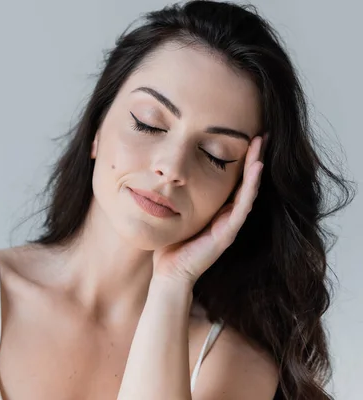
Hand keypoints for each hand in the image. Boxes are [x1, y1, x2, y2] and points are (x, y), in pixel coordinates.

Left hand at [152, 134, 267, 284]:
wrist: (170, 274)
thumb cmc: (171, 245)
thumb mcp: (176, 213)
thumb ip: (179, 196)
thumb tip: (167, 173)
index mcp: (217, 210)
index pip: (234, 181)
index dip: (242, 160)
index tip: (247, 137)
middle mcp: (228, 216)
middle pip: (246, 182)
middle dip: (254, 158)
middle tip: (263, 134)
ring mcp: (230, 225)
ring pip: (248, 191)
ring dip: (256, 167)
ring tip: (261, 144)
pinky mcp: (227, 233)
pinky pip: (242, 206)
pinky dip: (250, 187)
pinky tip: (255, 169)